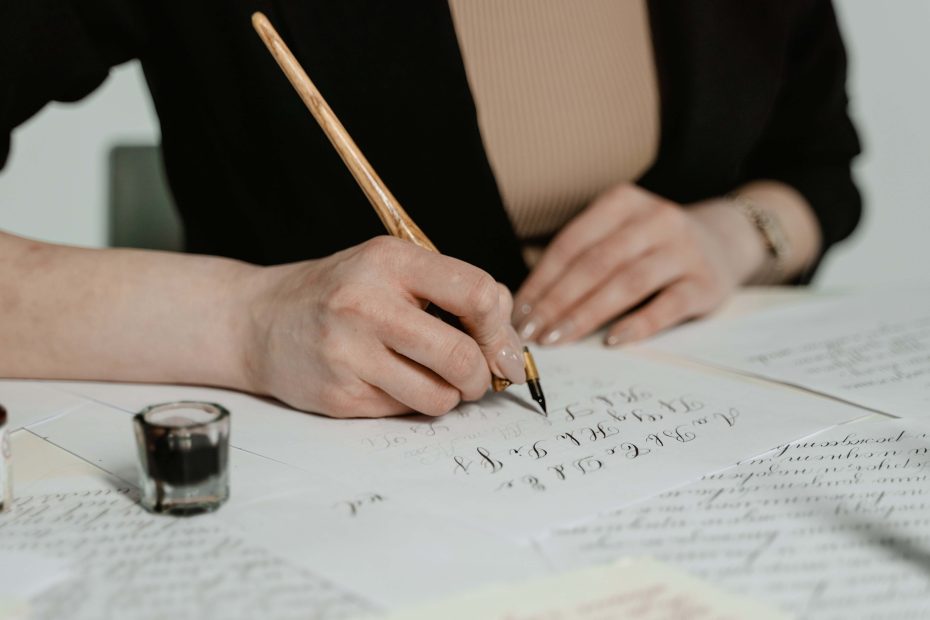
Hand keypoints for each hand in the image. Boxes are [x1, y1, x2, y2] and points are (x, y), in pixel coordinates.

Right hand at [242, 236, 525, 417]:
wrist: (259, 321)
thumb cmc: (340, 293)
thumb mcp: (391, 269)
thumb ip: (451, 292)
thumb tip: (508, 344)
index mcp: (390, 261)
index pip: (477, 293)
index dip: (501, 330)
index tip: (502, 348)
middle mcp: (366, 303)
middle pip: (461, 356)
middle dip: (482, 377)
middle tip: (476, 377)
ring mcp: (348, 353)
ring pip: (438, 397)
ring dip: (448, 396)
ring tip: (430, 378)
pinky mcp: (338, 395)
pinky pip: (404, 412)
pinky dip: (410, 403)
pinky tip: (387, 382)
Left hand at [513, 184, 766, 345]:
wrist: (725, 241)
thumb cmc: (652, 245)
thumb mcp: (619, 234)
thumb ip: (582, 259)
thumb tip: (530, 305)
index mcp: (623, 202)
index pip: (571, 243)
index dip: (542, 280)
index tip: (519, 311)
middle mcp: (655, 219)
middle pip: (595, 264)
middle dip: (557, 301)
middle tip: (532, 332)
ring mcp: (684, 250)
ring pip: (626, 284)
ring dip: (586, 315)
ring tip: (559, 338)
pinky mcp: (706, 283)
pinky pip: (667, 306)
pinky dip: (637, 325)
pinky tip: (611, 341)